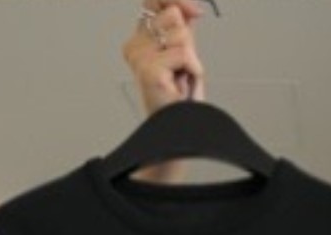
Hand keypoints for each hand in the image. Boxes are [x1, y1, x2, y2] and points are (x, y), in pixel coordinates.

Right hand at [123, 0, 206, 114]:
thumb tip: (190, 8)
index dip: (176, 1)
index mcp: (140, 40)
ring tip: (181, 76)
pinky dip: (193, 69)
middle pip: (172, 14)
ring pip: (180, 33)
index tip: (195, 12)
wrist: (179, 127)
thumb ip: (183, 27)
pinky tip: (182, 85)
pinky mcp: (149, 69)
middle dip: (187, 39)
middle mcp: (135, 47)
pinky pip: (185, 53)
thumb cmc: (180, 99)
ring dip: (190, 57)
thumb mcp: (184, 54)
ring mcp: (139, 57)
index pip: (153, 0)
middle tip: (182, 66)